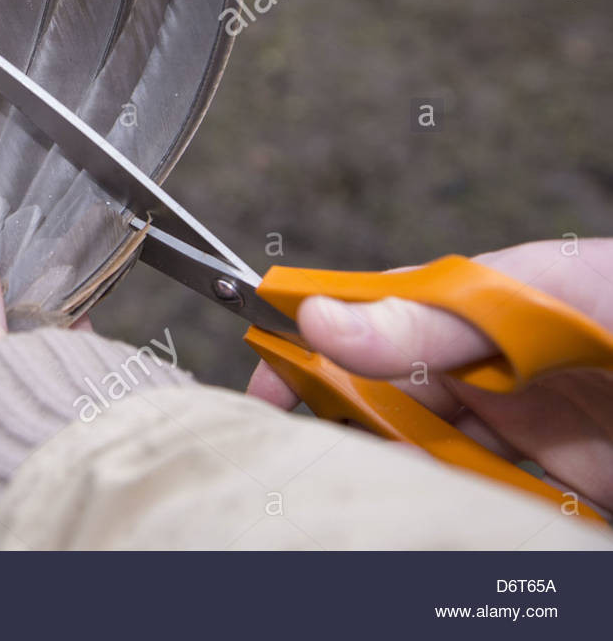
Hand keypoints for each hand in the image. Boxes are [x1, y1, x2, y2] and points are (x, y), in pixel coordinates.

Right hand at [247, 238, 612, 510]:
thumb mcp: (542, 297)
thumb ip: (435, 316)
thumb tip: (322, 317)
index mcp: (477, 308)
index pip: (368, 321)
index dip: (308, 348)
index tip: (257, 379)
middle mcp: (492, 374)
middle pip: (386, 403)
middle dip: (334, 423)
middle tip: (288, 452)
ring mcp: (526, 437)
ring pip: (424, 462)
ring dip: (386, 477)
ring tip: (343, 495)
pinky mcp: (559, 496)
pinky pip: (479, 508)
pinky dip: (443, 517)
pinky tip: (415, 520)